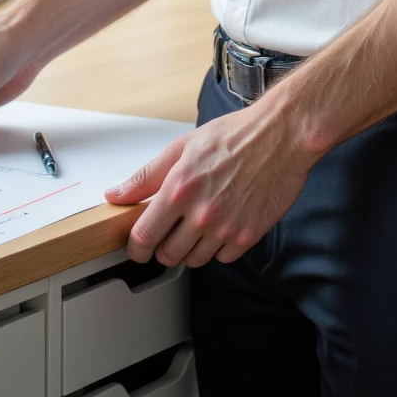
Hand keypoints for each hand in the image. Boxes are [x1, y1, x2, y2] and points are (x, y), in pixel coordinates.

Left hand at [105, 96, 316, 266]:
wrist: (281, 135)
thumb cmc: (235, 135)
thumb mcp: (183, 146)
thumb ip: (146, 175)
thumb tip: (116, 194)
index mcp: (179, 188)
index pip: (143, 237)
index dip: (136, 248)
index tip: (138, 247)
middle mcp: (201, 213)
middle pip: (167, 255)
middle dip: (164, 246)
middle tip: (172, 229)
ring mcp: (225, 228)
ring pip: (194, 260)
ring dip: (192, 247)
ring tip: (201, 221)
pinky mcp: (248, 237)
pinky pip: (222, 258)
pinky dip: (219, 247)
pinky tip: (223, 223)